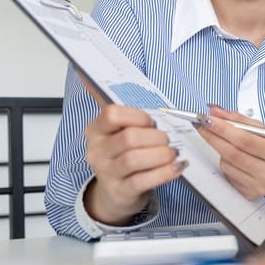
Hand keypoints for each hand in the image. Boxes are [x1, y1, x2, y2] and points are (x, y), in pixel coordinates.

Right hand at [79, 78, 179, 224]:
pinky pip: (144, 180)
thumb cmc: (123, 157)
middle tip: (168, 140)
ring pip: (135, 159)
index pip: (112, 114)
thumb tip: (88, 71)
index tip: (151, 122)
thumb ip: (120, 108)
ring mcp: (108, 173)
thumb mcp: (118, 132)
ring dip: (162, 154)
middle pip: (129, 138)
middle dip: (156, 137)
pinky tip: (176, 167)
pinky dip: (165, 172)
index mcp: (96, 131)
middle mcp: (98, 151)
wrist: (116, 193)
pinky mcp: (122, 191)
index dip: (138, 116)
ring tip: (173, 153)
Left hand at [197, 105, 264, 203]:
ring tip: (226, 142)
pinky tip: (234, 158)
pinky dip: (226, 163)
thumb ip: (239, 119)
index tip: (208, 119)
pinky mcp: (249, 194)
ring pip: (227, 164)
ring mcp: (259, 187)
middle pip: (233, 153)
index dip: (224, 129)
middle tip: (202, 125)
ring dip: (220, 150)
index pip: (245, 140)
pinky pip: (228, 175)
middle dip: (214, 137)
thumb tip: (215, 111)